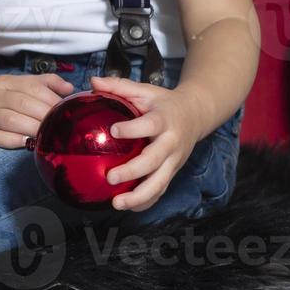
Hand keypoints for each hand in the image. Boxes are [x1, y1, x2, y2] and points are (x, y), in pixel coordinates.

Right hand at [0, 72, 74, 147]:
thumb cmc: (6, 101)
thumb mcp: (22, 86)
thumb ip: (47, 83)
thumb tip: (69, 88)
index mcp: (5, 82)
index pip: (32, 87)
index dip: (51, 99)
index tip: (66, 111)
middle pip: (22, 103)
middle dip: (44, 116)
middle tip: (60, 127)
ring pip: (9, 120)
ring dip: (31, 128)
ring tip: (46, 136)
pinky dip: (13, 140)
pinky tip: (26, 143)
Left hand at [89, 74, 203, 211]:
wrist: (196, 115)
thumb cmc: (164, 103)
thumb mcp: (145, 90)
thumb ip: (119, 86)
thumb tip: (92, 82)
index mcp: (165, 120)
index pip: (150, 125)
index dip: (133, 129)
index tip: (113, 130)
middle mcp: (171, 143)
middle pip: (154, 161)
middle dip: (132, 171)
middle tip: (109, 177)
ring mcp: (174, 161)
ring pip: (160, 183)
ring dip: (139, 196)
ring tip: (116, 203)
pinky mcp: (172, 172)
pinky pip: (161, 191)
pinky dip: (146, 202)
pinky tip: (127, 207)